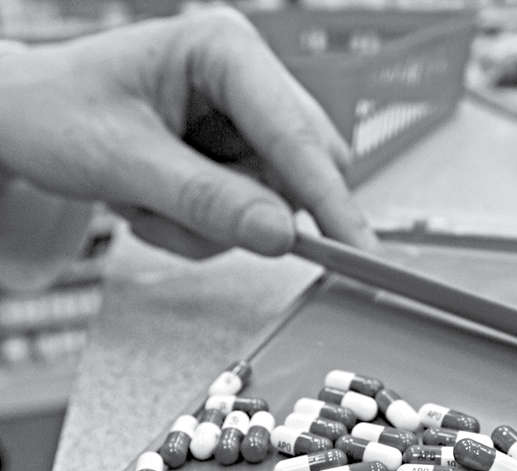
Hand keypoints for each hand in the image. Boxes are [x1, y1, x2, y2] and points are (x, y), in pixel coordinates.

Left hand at [0, 8, 377, 257]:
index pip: (297, 134)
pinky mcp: (239, 154)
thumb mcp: (120, 160)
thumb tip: (280, 234)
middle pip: (304, 170)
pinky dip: (207, 228)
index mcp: (224, 50)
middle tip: (184, 221)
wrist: (23, 119)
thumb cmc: (53, 112)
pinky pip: (257, 213)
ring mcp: (247, 120)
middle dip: (248, 211)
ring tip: (148, 205)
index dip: (329, 197)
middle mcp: (247, 80)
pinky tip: (160, 205)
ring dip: (215, 225)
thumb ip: (204, 199)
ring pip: (279, 202)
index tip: (355, 245)